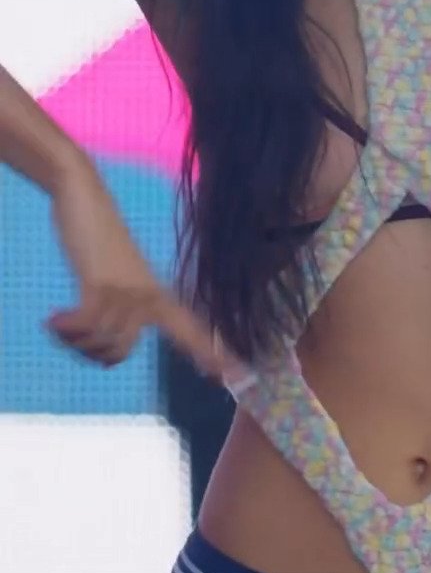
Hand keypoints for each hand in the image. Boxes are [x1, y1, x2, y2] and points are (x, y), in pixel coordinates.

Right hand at [46, 158, 224, 376]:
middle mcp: (147, 296)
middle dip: (90, 351)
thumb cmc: (97, 239)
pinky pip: (86, 326)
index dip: (210, 354)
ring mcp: (126, 289)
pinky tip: (53, 320)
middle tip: (70, 332)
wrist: (84, 196)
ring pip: (101, 342)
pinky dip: (66, 328)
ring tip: (61, 319)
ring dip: (74, 338)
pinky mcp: (100, 283)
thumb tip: (109, 350)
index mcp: (158, 295)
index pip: (191, 330)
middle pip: (119, 352)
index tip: (234, 376)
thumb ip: (122, 311)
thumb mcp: (118, 278)